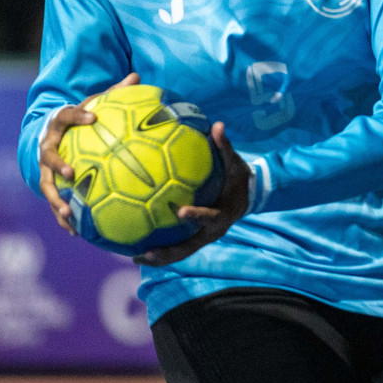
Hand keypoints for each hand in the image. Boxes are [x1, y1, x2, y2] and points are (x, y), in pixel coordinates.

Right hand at [38, 72, 137, 232]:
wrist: (49, 133)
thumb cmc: (79, 118)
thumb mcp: (92, 103)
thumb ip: (113, 93)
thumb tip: (137, 75)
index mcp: (60, 123)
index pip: (67, 116)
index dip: (78, 115)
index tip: (93, 117)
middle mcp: (48, 146)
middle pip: (48, 157)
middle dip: (58, 165)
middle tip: (72, 173)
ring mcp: (44, 168)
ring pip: (46, 185)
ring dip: (56, 200)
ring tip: (69, 214)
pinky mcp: (48, 185)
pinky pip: (54, 203)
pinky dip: (63, 218)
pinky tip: (76, 233)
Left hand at [135, 122, 251, 266]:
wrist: (246, 197)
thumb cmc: (237, 178)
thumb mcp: (234, 164)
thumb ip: (225, 148)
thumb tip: (218, 125)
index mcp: (223, 214)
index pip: (211, 216)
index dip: (197, 215)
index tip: (181, 211)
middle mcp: (212, 232)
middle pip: (190, 247)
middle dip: (169, 252)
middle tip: (147, 252)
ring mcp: (202, 238)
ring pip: (180, 253)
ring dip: (160, 258)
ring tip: (135, 257)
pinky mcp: (194, 239)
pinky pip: (176, 246)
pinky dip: (159, 249)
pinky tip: (136, 248)